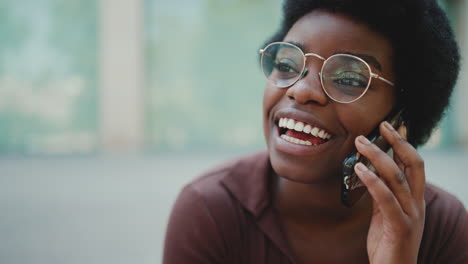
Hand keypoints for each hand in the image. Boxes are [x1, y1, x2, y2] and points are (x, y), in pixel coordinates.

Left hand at [354, 122, 425, 263]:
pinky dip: (372, 181)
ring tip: (360, 142)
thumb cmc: (388, 245)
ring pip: (398, 177)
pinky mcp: (399, 227)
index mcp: (414, 200)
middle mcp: (417, 204)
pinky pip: (386, 198)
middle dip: (398, 142)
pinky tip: (359, 169)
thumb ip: (382, 196)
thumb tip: (372, 174)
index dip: (405, 144)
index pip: (414, 165)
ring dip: (378, 156)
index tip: (394, 126)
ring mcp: (410, 215)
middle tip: (381, 125)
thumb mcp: (385, 215)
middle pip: (413, 165)